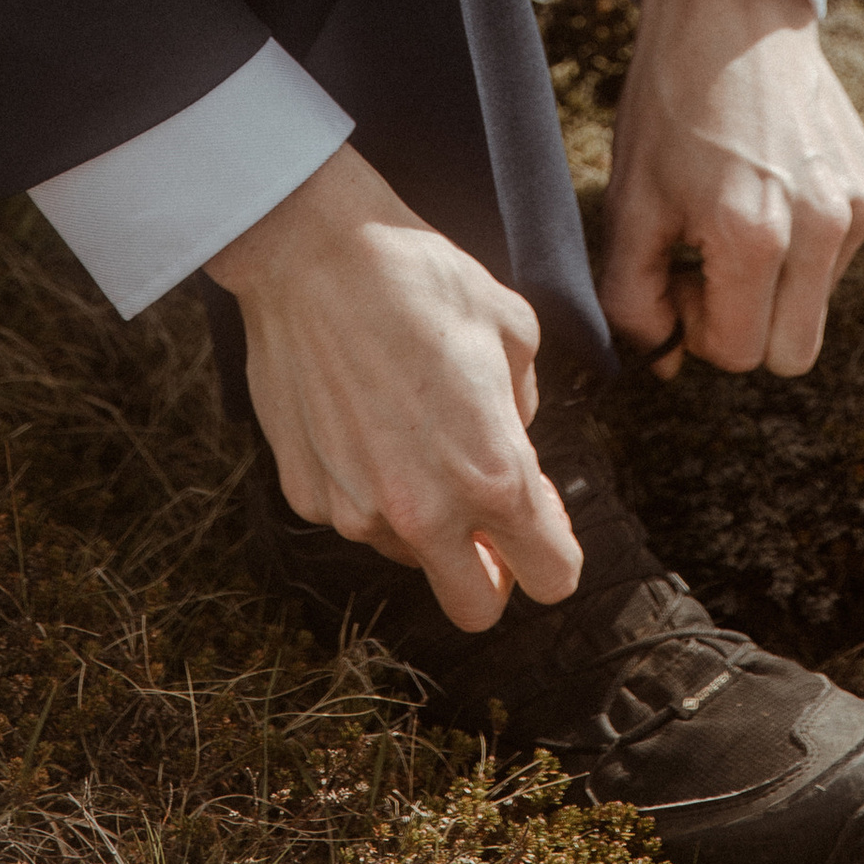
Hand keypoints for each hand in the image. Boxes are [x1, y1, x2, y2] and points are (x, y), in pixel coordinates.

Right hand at [206, 143, 582, 632]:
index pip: (552, 577)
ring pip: (409, 557)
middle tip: (486, 520)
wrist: (312, 254)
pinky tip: (361, 417)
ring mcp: (357, 512)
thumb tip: (515, 448)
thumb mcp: (513, 331)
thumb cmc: (421, 279)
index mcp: (494, 475)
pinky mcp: (307, 497)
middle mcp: (425, 513)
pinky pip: (354, 515)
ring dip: (424, 520)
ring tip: (410, 430)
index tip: (543, 524)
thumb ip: (524, 411)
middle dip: (491, 576)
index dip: (555, 552)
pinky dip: (366, 487)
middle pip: (477, 610)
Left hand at [598, 0, 863, 379]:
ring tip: (741, 211)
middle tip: (709, 261)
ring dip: (778, 284)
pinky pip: (841, 257)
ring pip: (818, 307)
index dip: (697, 326)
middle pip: (792, 354)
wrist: (734, 12)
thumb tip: (668, 361)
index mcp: (754, 236)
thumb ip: (633, 301)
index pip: (737, 355)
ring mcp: (859, 207)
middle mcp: (821, 227)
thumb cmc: (672, 103)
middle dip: (745, 326)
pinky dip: (807, 243)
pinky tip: (775, 184)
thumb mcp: (629, 202)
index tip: (681, 272)